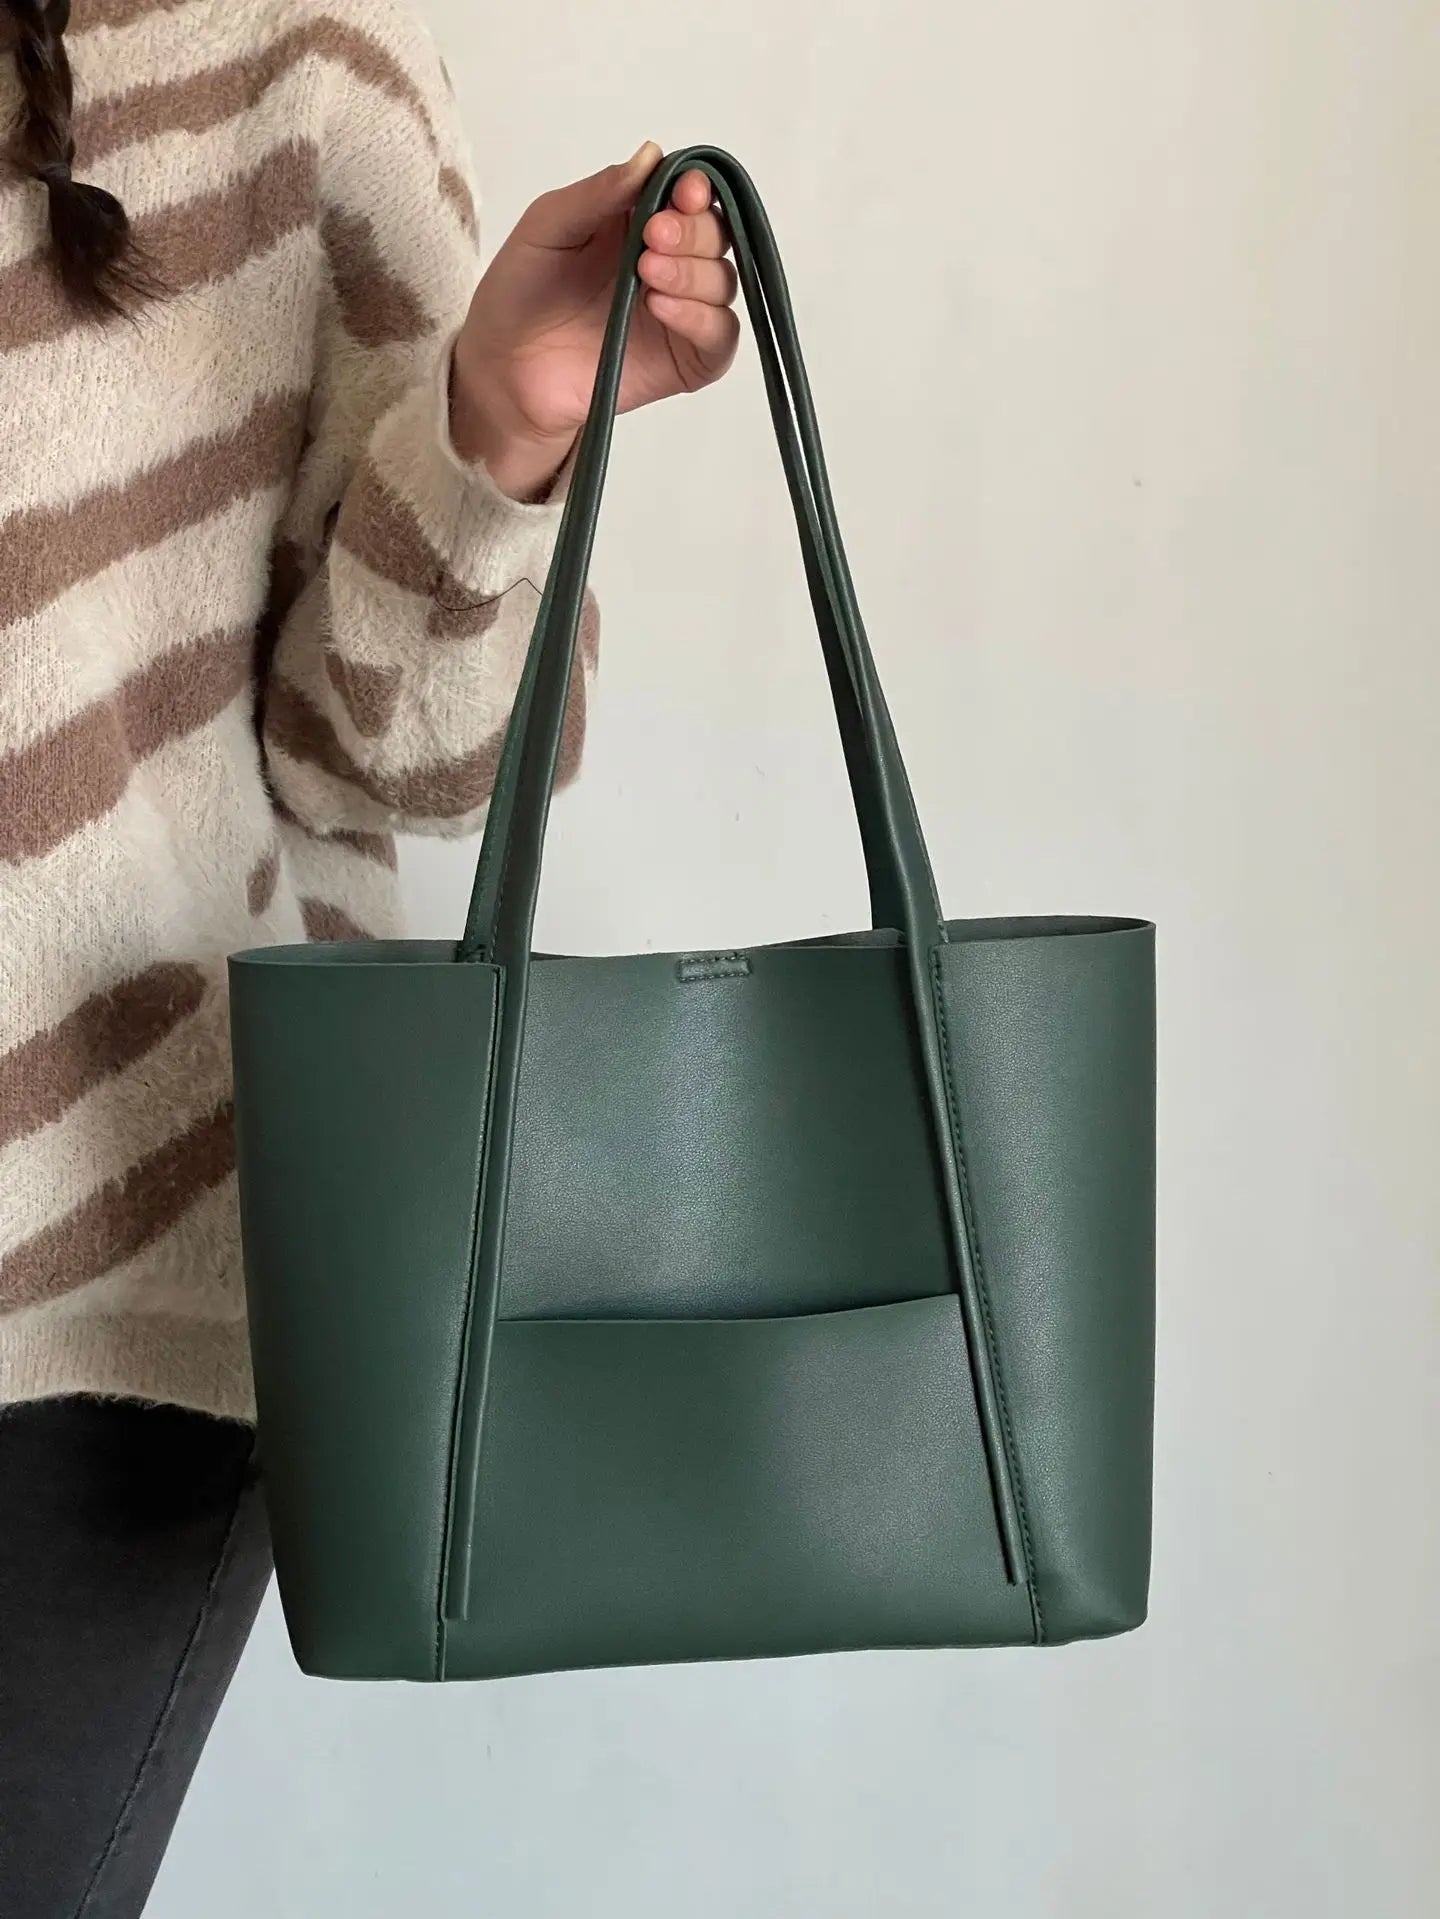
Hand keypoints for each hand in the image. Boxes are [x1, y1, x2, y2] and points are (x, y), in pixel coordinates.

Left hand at [450, 142, 740, 500]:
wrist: (504, 371)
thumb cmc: (519, 295)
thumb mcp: (548, 226)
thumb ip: (599, 193)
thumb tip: (651, 154)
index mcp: (640, 220)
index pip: (690, 194)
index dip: (696, 188)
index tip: (684, 192)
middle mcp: (668, 261)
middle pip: (716, 234)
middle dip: (693, 232)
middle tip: (654, 238)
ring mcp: (681, 312)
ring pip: (723, 281)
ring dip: (694, 273)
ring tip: (648, 274)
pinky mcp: (685, 360)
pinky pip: (720, 336)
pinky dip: (702, 319)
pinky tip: (660, 308)